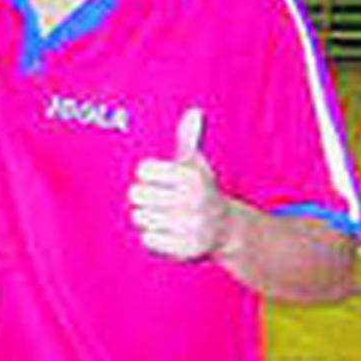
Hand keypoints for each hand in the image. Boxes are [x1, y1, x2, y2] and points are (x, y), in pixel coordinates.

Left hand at [128, 108, 231, 259]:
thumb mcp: (195, 164)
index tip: (163, 179)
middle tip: (163, 200)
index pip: (143, 170)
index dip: (149, 174)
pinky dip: (154, 237)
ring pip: (139, 217)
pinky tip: (169, 232)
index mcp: (191, 177)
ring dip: (149, 217)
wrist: (224, 227)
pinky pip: (147, 239)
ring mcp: (189, 226)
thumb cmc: (200, 190)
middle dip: (146, 197)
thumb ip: (187, 138)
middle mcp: (193, 201)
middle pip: (136, 194)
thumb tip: (194, 112)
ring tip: (168, 216)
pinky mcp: (184, 248)